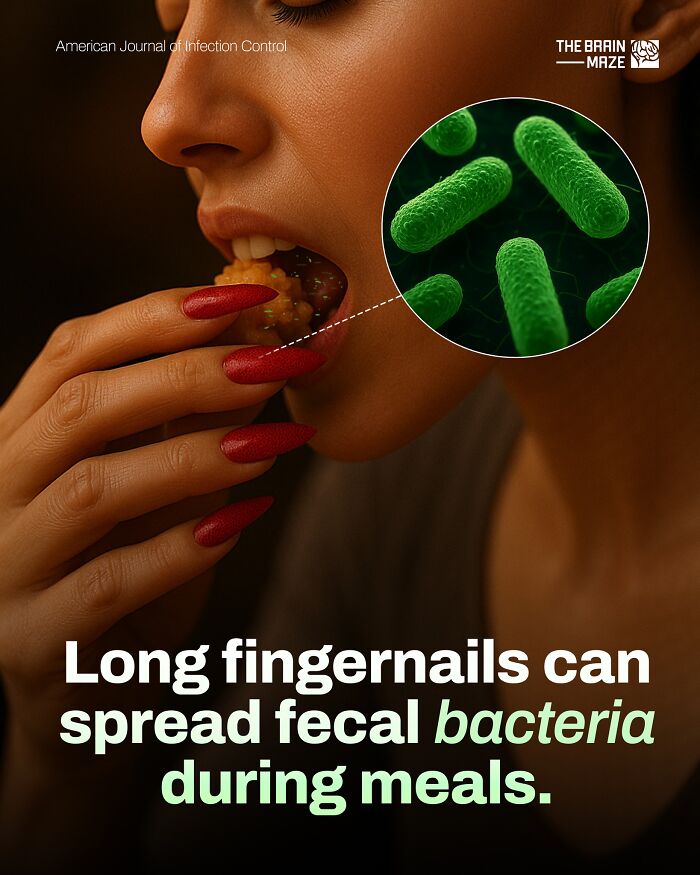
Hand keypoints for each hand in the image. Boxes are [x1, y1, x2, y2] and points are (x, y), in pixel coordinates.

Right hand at [0, 283, 321, 761]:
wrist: (91, 690)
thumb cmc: (130, 570)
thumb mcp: (163, 487)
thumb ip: (191, 424)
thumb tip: (257, 347)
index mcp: (23, 435)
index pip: (73, 350)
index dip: (158, 314)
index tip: (245, 298)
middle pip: (82, 406)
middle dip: (188, 375)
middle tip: (274, 363)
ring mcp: (7, 567)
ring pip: (93, 489)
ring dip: (196, 456)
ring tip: (274, 440)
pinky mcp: (35, 641)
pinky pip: (107, 585)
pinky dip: (182, 549)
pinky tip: (242, 524)